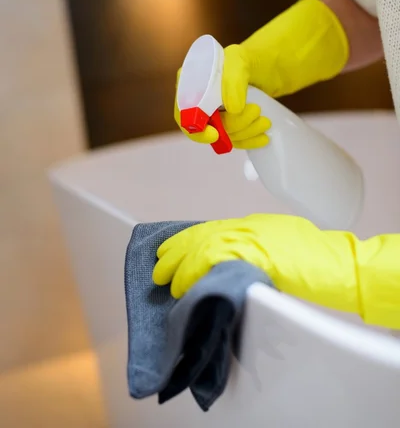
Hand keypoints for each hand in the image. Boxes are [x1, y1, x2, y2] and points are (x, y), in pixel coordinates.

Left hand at [153, 214, 399, 329]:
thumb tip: (231, 258)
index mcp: (249, 223)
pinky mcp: (250, 257)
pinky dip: (195, 275)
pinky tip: (185, 286)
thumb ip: (253, 244)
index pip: (208, 229)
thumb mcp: (277, 239)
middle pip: (199, 236)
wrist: (333, 262)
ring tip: (166, 282)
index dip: (185, 240)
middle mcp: (244, 228)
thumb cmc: (312, 253)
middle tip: (158, 267)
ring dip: (180, 266)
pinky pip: (213, 263)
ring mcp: (247, 241)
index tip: (167, 250)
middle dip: (176, 252)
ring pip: (201, 248)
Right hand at [175, 0, 348, 148]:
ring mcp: (215, 113)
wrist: (272, 66)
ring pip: (224, 137)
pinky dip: (250, 141)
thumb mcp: (239, 60)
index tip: (215, 134)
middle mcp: (199, 100)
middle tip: (256, 112)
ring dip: (245, 132)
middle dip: (232, 126)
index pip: (184, 114)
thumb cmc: (251, 58)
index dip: (195, 129)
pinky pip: (235, 140)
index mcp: (191, 84)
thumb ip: (233, 80)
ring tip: (265, 121)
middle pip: (207, 129)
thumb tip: (232, 109)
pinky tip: (263, 137)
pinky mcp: (230, 123)